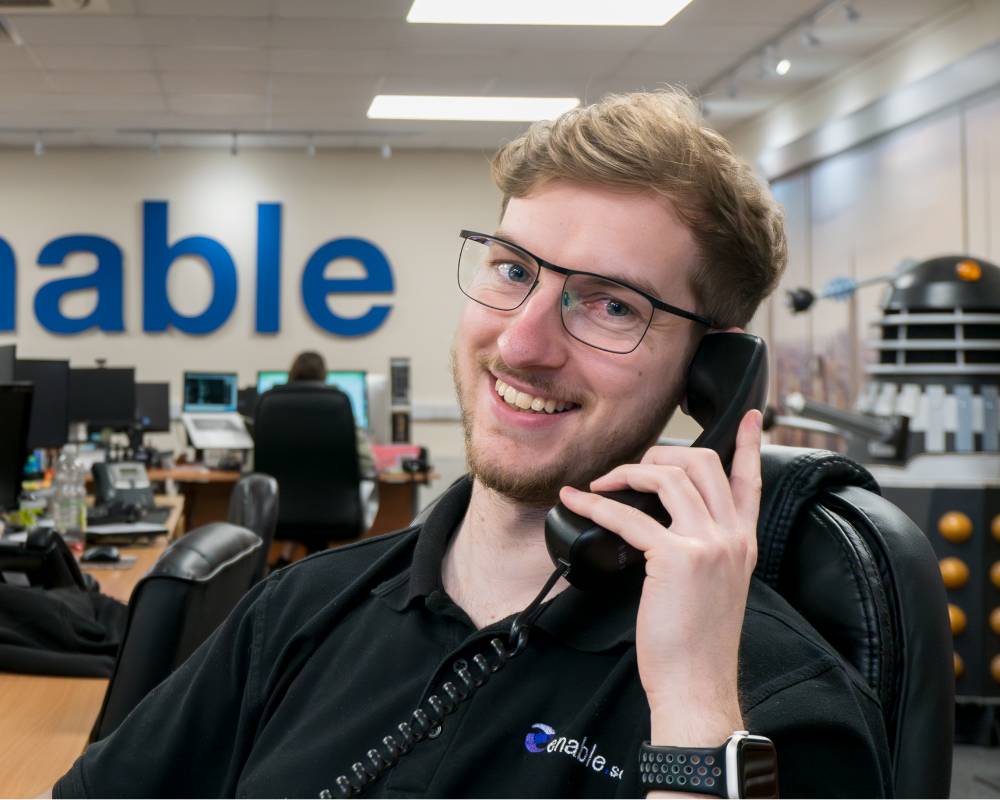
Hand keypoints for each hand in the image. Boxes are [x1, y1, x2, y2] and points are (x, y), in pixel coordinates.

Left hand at [557, 409, 762, 746]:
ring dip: (627, 473)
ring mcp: (709, 544)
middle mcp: (733, 537)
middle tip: (633, 468)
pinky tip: (577, 502)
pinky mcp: (677, 558)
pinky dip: (596, 504)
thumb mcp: (716, 587)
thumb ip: (705, 550)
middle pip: (702, 462)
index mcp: (744, 542)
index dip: (751, 444)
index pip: (751, 480)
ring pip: (668, 477)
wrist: (697, 684)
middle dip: (661, 455)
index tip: (753, 417)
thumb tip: (667, 526)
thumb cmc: (697, 643)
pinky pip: (629, 514)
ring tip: (602, 484)